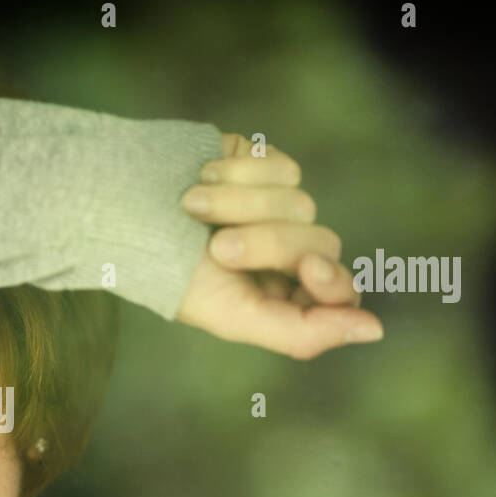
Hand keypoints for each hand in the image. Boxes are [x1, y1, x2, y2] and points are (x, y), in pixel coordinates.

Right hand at [172, 133, 383, 359]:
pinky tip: (201, 178)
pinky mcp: (264, 164)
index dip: (331, 280)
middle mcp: (285, 251)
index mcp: (280, 295)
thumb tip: (374, 329)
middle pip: (321, 244)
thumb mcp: (233, 317)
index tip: (308, 269)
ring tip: (192, 205)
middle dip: (270, 242)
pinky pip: (282, 167)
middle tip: (219, 245)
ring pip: (302, 203)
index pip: (340, 291)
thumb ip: (303, 332)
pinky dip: (240, 172)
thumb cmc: (170, 275)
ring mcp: (276, 206)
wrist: (121, 210)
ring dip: (242, 204)